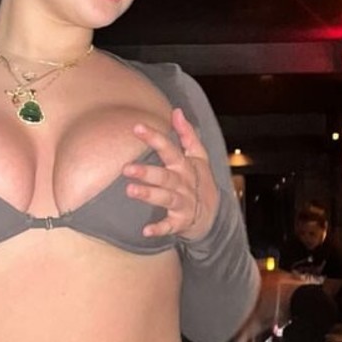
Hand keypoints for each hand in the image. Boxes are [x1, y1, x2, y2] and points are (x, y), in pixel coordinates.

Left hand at [122, 108, 218, 240]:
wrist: (214, 215)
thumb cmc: (200, 182)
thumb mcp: (198, 156)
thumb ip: (187, 134)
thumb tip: (176, 111)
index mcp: (185, 166)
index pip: (170, 149)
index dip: (154, 138)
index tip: (136, 128)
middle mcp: (184, 183)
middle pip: (165, 176)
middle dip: (147, 172)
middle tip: (126, 168)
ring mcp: (184, 203)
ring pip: (166, 197)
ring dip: (149, 194)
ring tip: (130, 190)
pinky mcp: (181, 222)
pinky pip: (170, 226)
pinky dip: (160, 229)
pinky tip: (146, 231)